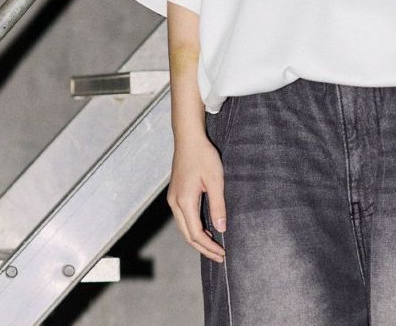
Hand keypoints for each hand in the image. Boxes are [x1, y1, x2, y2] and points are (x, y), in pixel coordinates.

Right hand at [166, 132, 227, 262]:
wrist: (188, 138)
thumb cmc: (203, 156)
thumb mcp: (216, 180)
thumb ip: (218, 205)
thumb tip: (221, 229)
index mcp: (185, 202)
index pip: (196, 234)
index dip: (209, 247)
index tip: (222, 254)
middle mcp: (175, 203)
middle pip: (187, 235)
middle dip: (203, 248)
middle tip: (219, 257)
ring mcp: (173, 199)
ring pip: (184, 227)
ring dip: (198, 239)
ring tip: (214, 247)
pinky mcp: (175, 194)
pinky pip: (183, 218)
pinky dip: (193, 228)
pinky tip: (205, 229)